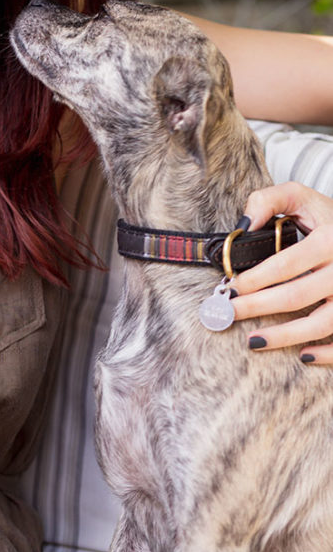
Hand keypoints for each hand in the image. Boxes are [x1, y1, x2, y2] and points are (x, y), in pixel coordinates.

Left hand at [232, 182, 332, 363]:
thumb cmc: (329, 216)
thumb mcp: (301, 196)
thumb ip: (268, 201)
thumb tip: (243, 227)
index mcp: (329, 239)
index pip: (285, 264)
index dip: (254, 279)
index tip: (230, 288)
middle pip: (296, 295)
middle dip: (257, 307)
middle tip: (228, 313)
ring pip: (322, 323)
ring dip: (285, 336)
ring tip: (253, 341)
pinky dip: (328, 353)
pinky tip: (303, 355)